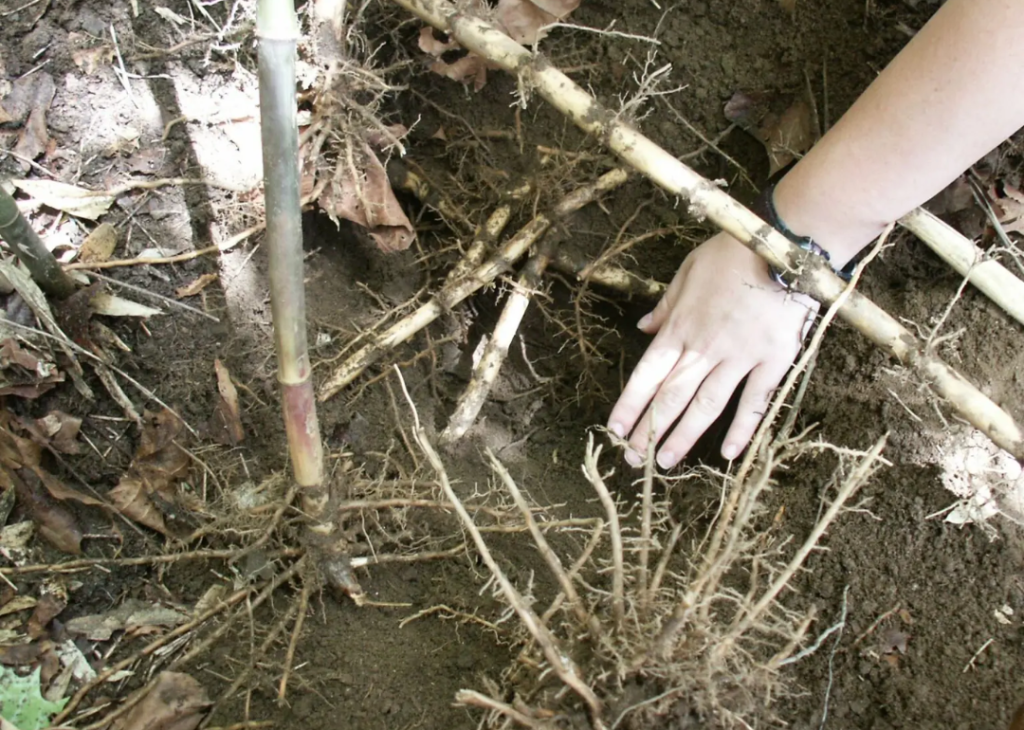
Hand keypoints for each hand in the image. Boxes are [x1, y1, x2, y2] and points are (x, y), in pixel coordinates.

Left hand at [606, 231, 817, 467]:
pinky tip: (728, 453)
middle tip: (633, 459)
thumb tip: (643, 327)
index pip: (647, 373)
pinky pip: (755, 402)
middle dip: (649, 430)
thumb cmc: (734, 253)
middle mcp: (705, 348)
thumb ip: (667, 304)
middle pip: (671, 396)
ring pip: (706, 406)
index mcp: (681, 326)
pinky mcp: (773, 362)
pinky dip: (741, 429)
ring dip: (683, 436)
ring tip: (665, 462)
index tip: (615, 429)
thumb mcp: (689, 269)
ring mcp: (740, 357)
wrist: (784, 247)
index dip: (630, 404)